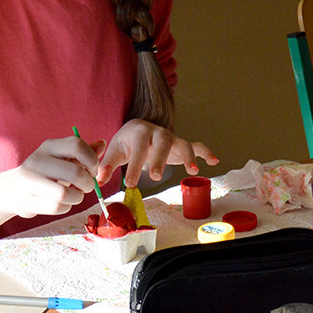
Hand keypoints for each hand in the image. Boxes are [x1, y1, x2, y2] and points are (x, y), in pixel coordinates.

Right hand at [0, 135, 105, 219]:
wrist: (13, 189)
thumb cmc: (46, 172)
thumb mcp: (63, 158)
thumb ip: (83, 153)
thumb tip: (102, 144)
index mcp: (49, 146)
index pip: (77, 145)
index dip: (92, 160)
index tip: (92, 170)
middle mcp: (37, 160)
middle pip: (75, 173)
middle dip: (88, 183)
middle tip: (87, 187)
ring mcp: (30, 181)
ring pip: (66, 194)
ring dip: (78, 198)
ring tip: (75, 195)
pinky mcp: (27, 201)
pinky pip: (58, 207)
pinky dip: (66, 207)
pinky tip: (63, 203)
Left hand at [98, 119, 218, 187]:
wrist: (138, 129)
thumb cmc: (127, 143)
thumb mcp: (115, 152)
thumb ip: (107, 165)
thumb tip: (98, 180)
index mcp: (139, 133)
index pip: (137, 148)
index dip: (134, 165)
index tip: (129, 183)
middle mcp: (157, 133)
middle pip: (161, 142)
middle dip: (159, 158)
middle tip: (155, 176)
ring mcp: (171, 138)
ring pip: (182, 143)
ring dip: (187, 155)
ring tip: (192, 170)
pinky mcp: (181, 145)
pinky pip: (196, 146)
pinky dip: (206, 152)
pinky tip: (214, 161)